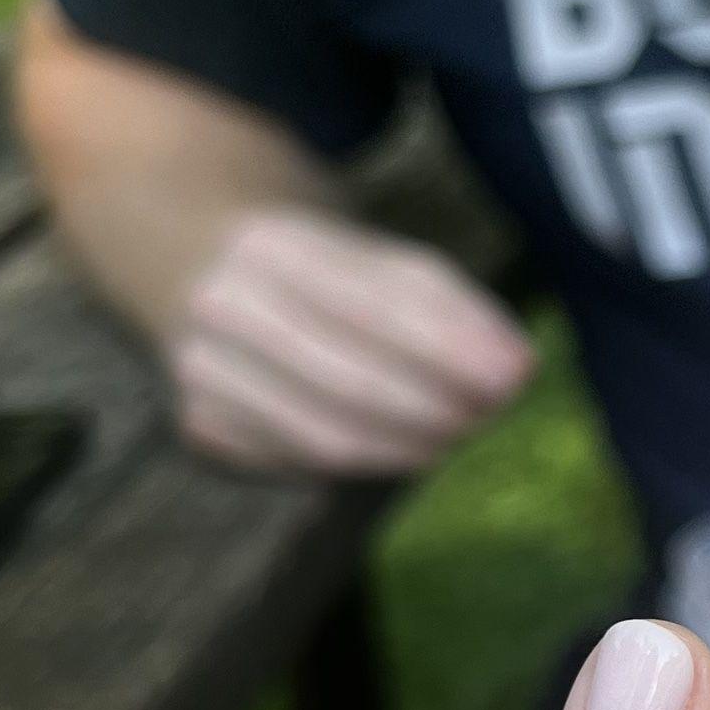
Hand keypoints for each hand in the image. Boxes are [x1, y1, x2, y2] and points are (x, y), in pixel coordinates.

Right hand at [163, 207, 534, 476]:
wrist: (192, 257)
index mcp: (273, 245)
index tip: (516, 375)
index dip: (452, 350)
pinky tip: (404, 448)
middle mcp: (225, 309)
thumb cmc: (312, 262)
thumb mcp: (371, 251)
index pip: (376, 308)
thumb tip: (515, 368)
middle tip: (492, 416)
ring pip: (328, 438)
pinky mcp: (203, 428)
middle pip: (352, 383)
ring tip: (458, 437)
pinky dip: (367, 461)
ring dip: (410, 447)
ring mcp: (204, 374)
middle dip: (438, 408)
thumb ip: (442, 302)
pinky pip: (303, 464)